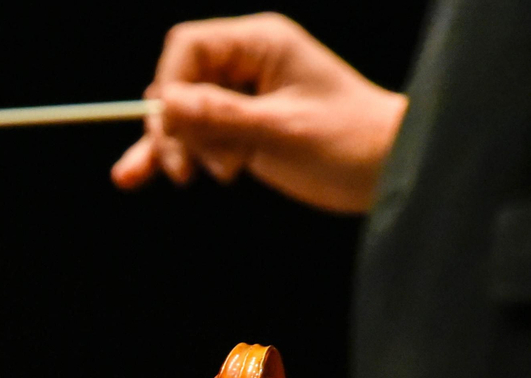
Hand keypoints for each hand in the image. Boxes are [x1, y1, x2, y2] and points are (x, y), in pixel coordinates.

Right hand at [113, 13, 407, 213]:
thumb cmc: (352, 143)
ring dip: (178, 148)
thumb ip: (221, 116)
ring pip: (183, 114)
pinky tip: (137, 176)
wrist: (394, 172)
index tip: (172, 129)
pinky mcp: (244, 128)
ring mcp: (245, 97)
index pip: (188, 47)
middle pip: (179, 83)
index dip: (170, 87)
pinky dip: (175, 154)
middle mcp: (249, 63)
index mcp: (262, 44)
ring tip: (188, 180)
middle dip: (173, 128)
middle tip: (184, 171)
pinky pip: (198, 136)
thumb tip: (165, 105)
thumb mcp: (283, 131)